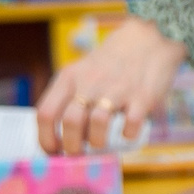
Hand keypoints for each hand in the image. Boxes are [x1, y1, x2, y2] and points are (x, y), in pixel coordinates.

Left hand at [36, 18, 186, 152]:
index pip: (46, 113)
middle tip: (78, 154)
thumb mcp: (81, 72)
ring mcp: (117, 89)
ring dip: (97, 142)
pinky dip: (127, 135)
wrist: (147, 40)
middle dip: (72, 146)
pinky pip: (130, 125)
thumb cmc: (110, 64)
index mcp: (69, 78)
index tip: (53, 151)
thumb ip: (69, 98)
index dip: (45, 139)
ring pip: (98, 124)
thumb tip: (60, 137)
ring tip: (100, 143)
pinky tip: (127, 132)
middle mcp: (90, 83)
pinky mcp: (142, 97)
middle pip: (70, 122)